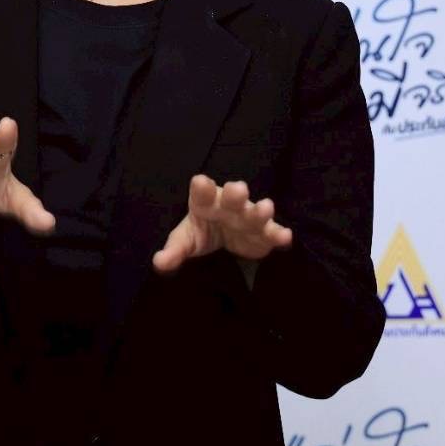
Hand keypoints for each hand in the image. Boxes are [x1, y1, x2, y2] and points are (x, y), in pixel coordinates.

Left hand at [152, 175, 292, 273]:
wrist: (225, 237)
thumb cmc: (201, 232)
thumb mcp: (184, 241)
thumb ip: (173, 251)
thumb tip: (159, 262)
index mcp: (204, 201)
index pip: (200, 191)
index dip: (201, 187)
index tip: (200, 182)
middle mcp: (229, 205)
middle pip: (232, 196)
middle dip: (235, 192)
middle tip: (238, 189)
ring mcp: (249, 217)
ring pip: (256, 212)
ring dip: (261, 210)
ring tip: (266, 208)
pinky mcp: (265, 233)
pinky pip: (274, 232)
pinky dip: (280, 234)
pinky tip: (285, 237)